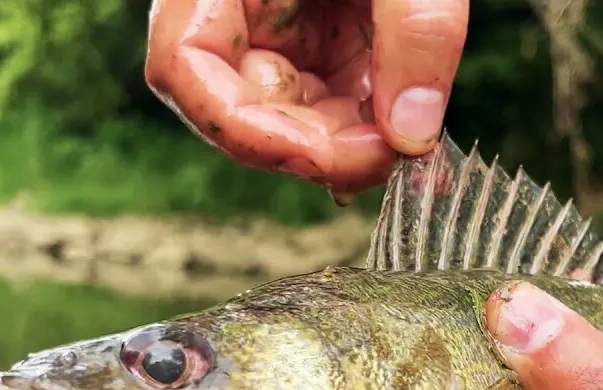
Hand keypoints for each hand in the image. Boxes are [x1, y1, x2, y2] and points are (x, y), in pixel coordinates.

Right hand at [145, 0, 468, 193]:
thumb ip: (417, 28)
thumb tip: (414, 133)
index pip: (184, 66)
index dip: (248, 130)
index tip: (332, 159)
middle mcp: (230, 2)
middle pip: (242, 107)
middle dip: (317, 145)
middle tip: (393, 154)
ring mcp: (272, 22)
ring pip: (289, 112)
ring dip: (348, 135)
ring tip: (409, 129)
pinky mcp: (314, 33)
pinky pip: (327, 94)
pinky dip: (368, 113)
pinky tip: (407, 114)